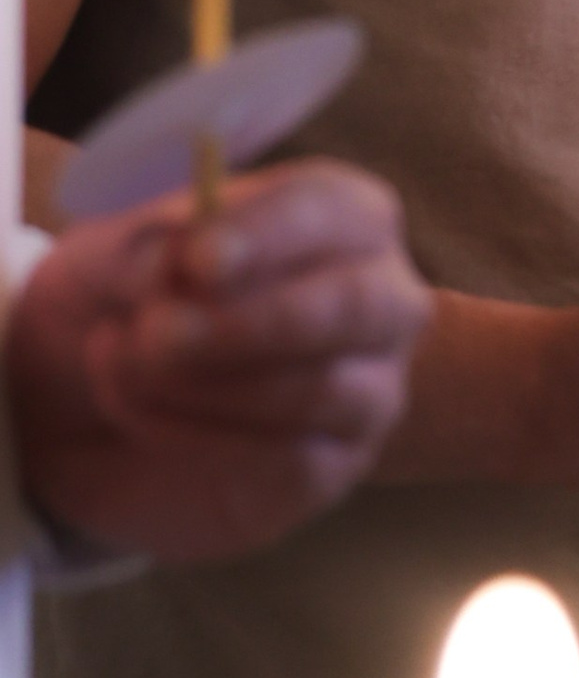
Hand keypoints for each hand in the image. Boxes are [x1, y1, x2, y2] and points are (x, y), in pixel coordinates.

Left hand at [6, 164, 431, 561]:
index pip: (335, 210)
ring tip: (121, 365)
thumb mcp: (109, 258)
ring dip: (205, 384)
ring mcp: (370, 390)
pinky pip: (292, 460)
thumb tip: (175, 264)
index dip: (268, 234)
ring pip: (321, 389)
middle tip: (157, 333)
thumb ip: (142, 252)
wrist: (98, 405)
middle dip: (251, 322)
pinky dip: (201, 438)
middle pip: (357, 306)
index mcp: (343, 217)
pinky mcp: (336, 467)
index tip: (200, 261)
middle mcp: (381, 300)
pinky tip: (143, 417)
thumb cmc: (132, 302)